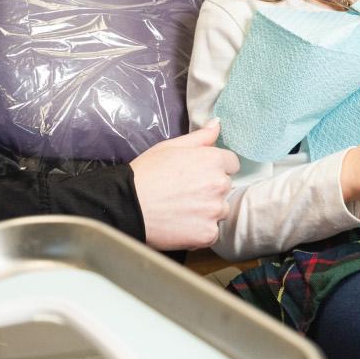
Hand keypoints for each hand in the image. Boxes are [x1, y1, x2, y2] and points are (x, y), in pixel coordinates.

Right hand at [129, 119, 239, 250]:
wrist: (128, 205)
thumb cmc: (147, 173)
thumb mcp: (171, 146)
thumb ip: (200, 136)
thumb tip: (217, 124)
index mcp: (213, 160)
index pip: (232, 163)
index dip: (215, 168)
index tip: (199, 174)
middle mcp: (219, 184)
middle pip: (226, 187)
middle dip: (211, 189)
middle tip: (186, 192)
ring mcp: (214, 211)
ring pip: (220, 210)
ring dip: (207, 211)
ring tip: (182, 210)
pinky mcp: (208, 234)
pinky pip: (212, 231)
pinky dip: (200, 230)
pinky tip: (181, 224)